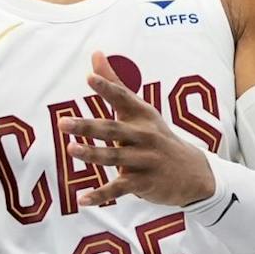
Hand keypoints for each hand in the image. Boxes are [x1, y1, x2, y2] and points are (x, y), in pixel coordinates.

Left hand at [61, 52, 216, 206]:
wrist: (192, 173)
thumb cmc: (157, 137)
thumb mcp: (141, 110)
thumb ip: (115, 84)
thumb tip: (95, 54)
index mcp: (142, 115)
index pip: (123, 98)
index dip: (107, 88)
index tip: (90, 78)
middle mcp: (144, 136)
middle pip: (114, 130)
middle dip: (88, 126)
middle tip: (62, 123)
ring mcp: (145, 160)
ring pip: (115, 157)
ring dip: (93, 154)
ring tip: (71, 150)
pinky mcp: (144, 183)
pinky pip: (119, 188)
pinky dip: (100, 194)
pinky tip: (82, 199)